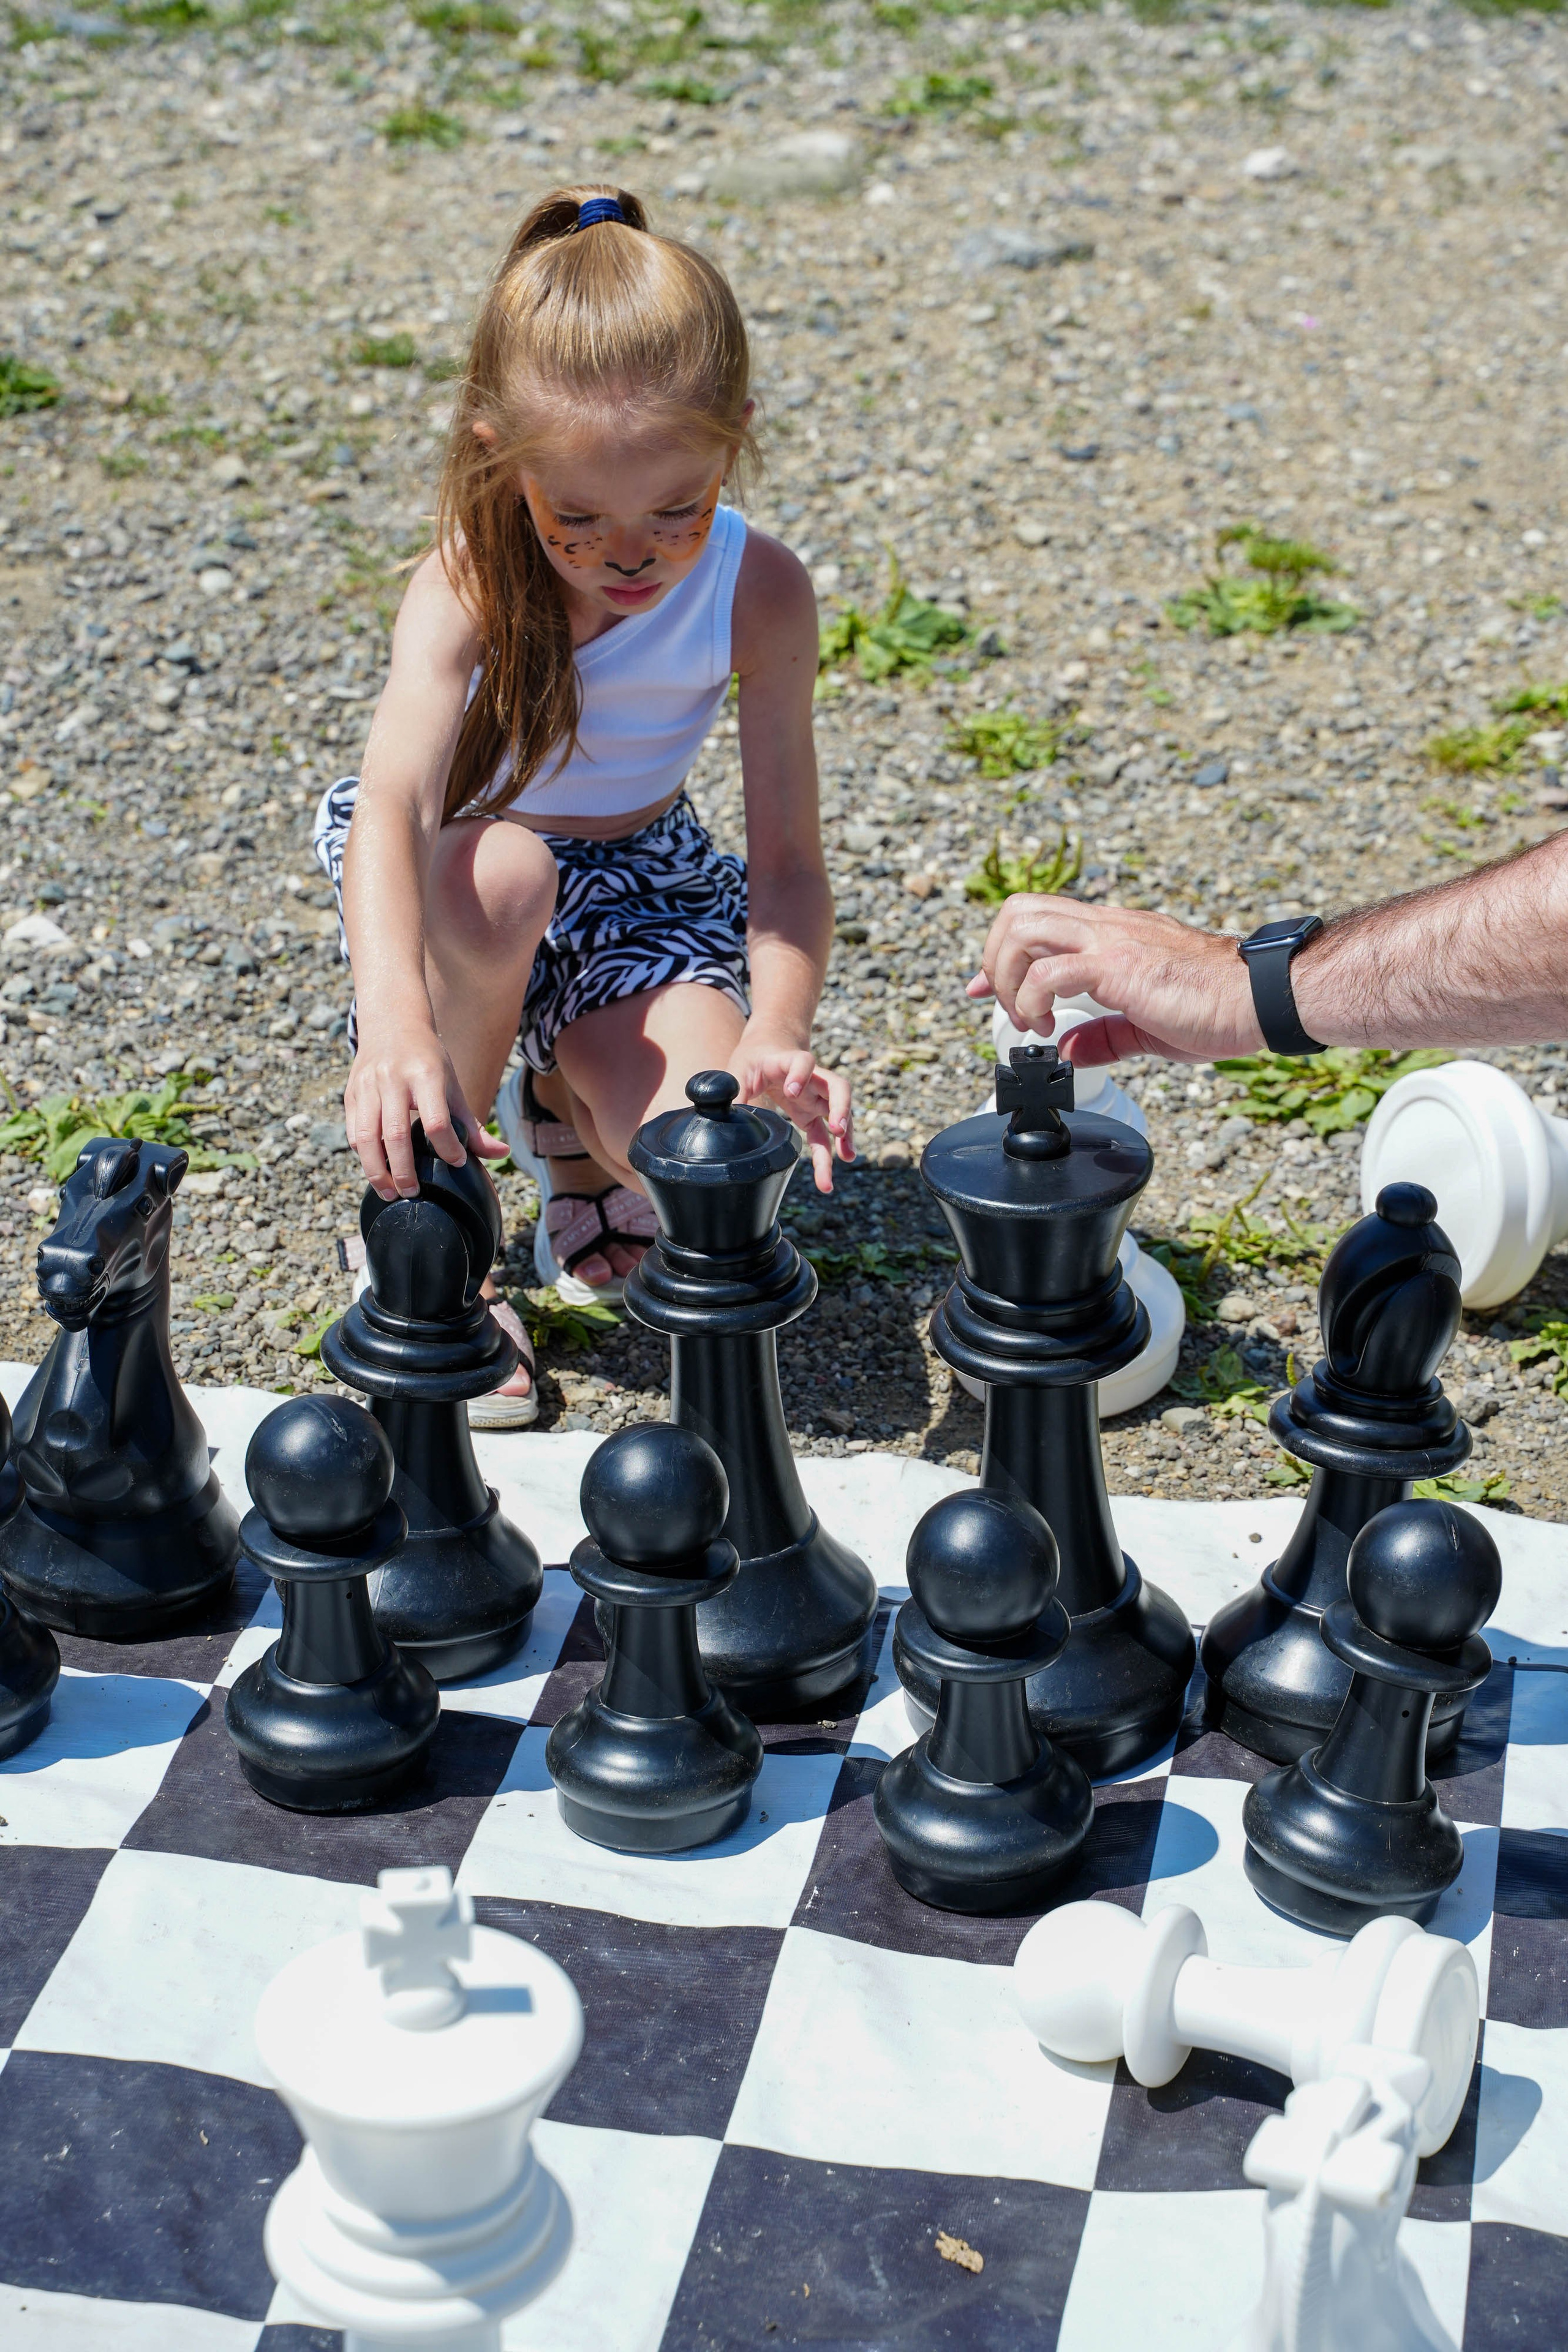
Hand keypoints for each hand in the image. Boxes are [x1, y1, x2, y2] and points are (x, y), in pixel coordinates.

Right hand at [344, 1020, 508, 1200]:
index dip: (447, 1147)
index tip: (455, 1163)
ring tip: (389, 1192)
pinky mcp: (351, 1094)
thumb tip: (502, 1154)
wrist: (392, 1025)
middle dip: (403, 1170)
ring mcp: (368, 1087)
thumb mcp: (453, 1086)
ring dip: (376, 1171)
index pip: (435, 1120)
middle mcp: (393, 1080)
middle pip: (395, 1134)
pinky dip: (363, 1155)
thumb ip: (473, 1125)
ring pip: (366, 1137)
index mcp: (426, 1076)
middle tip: (413, 1193)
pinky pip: (353, 1132)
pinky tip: (376, 1169)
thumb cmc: (428, 1060)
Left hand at [730, 1030, 854, 1191]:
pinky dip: (830, 1151)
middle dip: (841, 1108)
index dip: (801, 1074)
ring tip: (847, 1157)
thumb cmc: (754, 1057)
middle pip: (838, 1087)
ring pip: (838, 1113)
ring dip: (845, 1135)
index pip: (804, 1061)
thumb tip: (719, 1116)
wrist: (770, 1046)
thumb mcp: (738, 1069)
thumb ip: (733, 1090)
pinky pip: (824, 1135)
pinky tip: (832, 1172)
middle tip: (837, 1129)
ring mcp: (815, 1097)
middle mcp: (811, 1079)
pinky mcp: (811, 1113)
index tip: (792, 1091)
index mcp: (788, 1062)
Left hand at [967, 893, 1263, 1067]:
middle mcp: (1107, 927)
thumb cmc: (1218, 1006)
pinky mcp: (1119, 966)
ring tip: (1029, 1019)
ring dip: (1008, 977)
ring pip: (1024, 927)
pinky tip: (1049, 1029)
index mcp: (1113, 934)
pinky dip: (1032, 1001)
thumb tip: (1071, 1049)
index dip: (997, 955)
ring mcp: (1112, 941)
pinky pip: (1050, 973)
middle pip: (1018, 910)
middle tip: (1005, 1005)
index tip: (981, 987)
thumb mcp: (1148, 1026)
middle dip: (994, 959)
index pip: (1038, 921)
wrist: (1261, 997)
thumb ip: (1107, 1035)